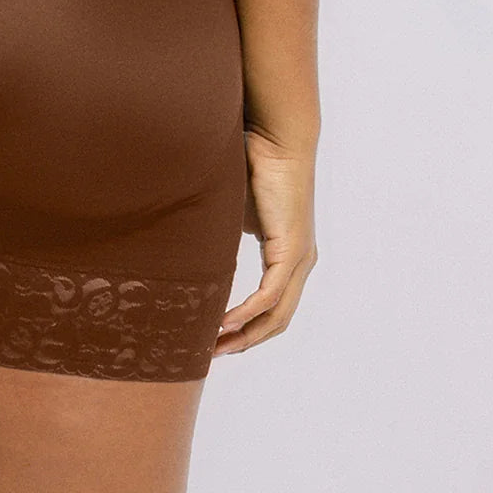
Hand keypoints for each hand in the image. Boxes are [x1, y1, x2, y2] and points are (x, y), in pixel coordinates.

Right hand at [213, 128, 317, 356]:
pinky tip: (224, 324)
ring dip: (245, 335)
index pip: (271, 304)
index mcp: (289, 253)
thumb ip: (221, 231)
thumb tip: (192, 243)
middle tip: (212, 354)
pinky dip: (246, 313)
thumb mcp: (233, 209)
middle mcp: (300, 261)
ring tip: (215, 347)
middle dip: (244, 341)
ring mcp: (299, 259)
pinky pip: (269, 295)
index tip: (216, 336)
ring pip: (275, 314)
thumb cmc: (256, 162)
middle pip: (276, 319)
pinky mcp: (292, 250)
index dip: (247, 325)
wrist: (278, 139)